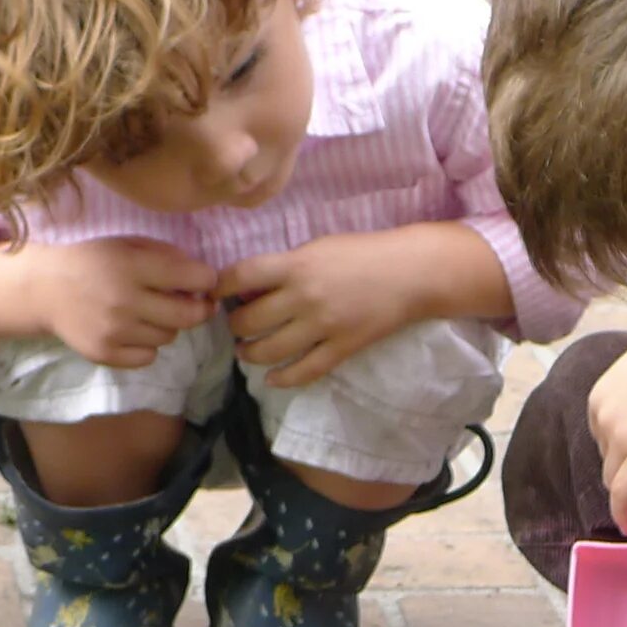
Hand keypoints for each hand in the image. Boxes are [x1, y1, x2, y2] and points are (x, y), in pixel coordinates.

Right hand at [31, 240, 217, 369]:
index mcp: (131, 266)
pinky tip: (133, 330)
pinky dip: (147, 346)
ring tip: (150, 313)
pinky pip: (149, 357)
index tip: (206, 280)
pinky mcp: (105, 353)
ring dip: (167, 325)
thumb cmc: (92, 262)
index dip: (206, 279)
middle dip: (200, 309)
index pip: (191, 278)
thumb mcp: (127, 245)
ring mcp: (114, 331)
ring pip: (168, 337)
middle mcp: (124, 300)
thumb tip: (204, 277)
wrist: (45, 290)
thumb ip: (166, 256)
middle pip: (187, 316)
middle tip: (196, 304)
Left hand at [220, 233, 419, 389]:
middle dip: (235, 325)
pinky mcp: (341, 349)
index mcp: (296, 266)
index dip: (220, 287)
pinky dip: (282, 379)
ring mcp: (322, 327)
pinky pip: (304, 371)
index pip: (240, 276)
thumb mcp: (318, 248)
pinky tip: (272, 378)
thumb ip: (285, 267)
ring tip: (246, 351)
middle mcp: (304, 298)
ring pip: (269, 351)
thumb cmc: (363, 253)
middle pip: (249, 320)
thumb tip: (250, 288)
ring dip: (250, 354)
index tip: (216, 293)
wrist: (410, 274)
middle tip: (236, 325)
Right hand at [589, 311, 626, 520]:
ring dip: (620, 461)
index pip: (621, 495)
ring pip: (605, 456)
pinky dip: (613, 437)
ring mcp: (603, 413)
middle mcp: (618, 432)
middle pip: (611, 479)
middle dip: (625, 490)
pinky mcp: (596, 398)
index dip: (622, 516)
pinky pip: (599, 432)